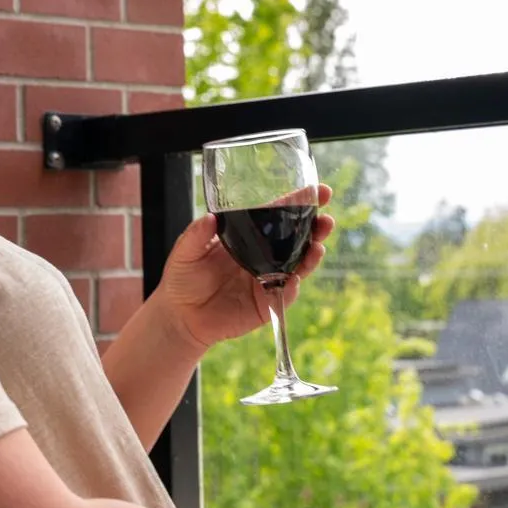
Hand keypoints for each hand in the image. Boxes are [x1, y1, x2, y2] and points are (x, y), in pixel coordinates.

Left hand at [150, 186, 335, 352]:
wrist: (180, 316)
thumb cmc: (183, 278)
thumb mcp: (185, 251)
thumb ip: (195, 235)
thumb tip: (210, 218)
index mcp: (249, 235)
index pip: (280, 214)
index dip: (301, 202)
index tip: (320, 191)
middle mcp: (264, 255)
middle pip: (298, 238)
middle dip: (317, 228)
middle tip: (326, 220)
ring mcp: (268, 278)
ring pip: (299, 265)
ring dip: (312, 256)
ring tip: (318, 246)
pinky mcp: (266, 303)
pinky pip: (285, 294)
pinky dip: (292, 286)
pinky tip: (294, 278)